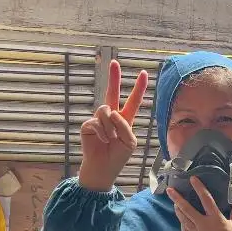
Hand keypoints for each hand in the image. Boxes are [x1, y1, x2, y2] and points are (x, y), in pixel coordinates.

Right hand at [78, 60, 147, 190]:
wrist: (103, 168)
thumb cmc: (118, 156)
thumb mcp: (129, 142)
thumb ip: (124, 125)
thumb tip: (113, 111)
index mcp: (125, 119)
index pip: (133, 101)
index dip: (138, 88)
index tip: (143, 73)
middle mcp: (112, 116)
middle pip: (112, 93)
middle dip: (114, 77)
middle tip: (115, 62)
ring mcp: (99, 120)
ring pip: (106, 110)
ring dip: (110, 126)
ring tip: (111, 139)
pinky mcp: (88, 125)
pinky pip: (97, 122)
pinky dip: (103, 133)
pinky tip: (103, 141)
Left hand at [167, 177, 231, 230]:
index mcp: (216, 219)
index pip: (206, 199)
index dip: (199, 188)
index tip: (192, 179)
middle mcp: (204, 225)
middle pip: (187, 209)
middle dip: (177, 199)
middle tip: (170, 190)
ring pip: (183, 219)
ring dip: (178, 210)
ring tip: (174, 203)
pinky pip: (185, 230)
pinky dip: (183, 223)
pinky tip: (182, 219)